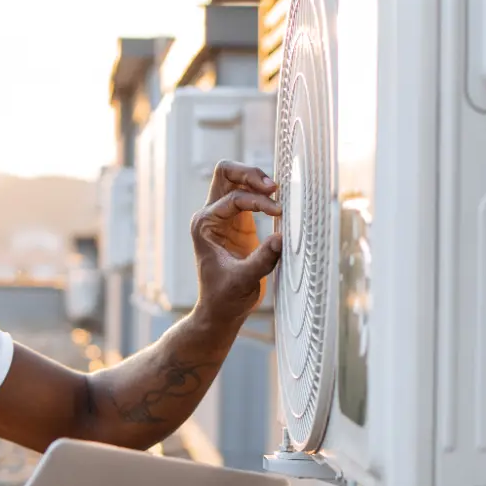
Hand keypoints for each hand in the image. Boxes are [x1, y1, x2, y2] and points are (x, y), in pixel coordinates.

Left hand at [191, 161, 282, 322]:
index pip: (234, 198)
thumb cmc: (224, 297)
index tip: (278, 211)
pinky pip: (250, 196)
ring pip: (237, 180)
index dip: (258, 201)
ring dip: (257, 180)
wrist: (221, 311)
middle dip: (249, 174)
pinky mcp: (239, 223)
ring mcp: (225, 217)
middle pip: (226, 174)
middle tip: (273, 186)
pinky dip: (264, 195)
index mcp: (204, 224)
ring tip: (278, 190)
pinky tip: (279, 202)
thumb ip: (261, 259)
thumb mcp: (242, 280)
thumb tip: (281, 238)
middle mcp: (212, 215)